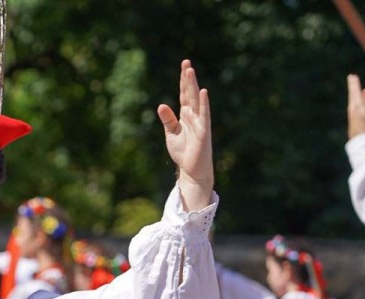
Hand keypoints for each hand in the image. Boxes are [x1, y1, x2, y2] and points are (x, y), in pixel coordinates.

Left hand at [158, 59, 212, 210]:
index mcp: (185, 115)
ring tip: (190, 71)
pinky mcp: (203, 131)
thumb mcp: (171, 134)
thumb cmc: (183, 151)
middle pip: (189, 93)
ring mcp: (199, 122)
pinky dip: (203, 103)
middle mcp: (193, 116)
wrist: (191, 169)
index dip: (183, 81)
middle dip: (187, 78)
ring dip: (193, 86)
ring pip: (196, 100)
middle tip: (186, 62)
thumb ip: (168, 119)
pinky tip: (202, 91)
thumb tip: (161, 105)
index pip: (184, 94)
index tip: (184, 65)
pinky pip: (204, 115)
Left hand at [347, 74, 364, 139]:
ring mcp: (351, 112)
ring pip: (352, 98)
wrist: (360, 140)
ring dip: (352, 90)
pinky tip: (354, 96)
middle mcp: (352, 107)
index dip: (354, 83)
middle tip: (351, 76)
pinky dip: (353, 97)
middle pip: (352, 93)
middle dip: (352, 84)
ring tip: (352, 83)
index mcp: (357, 105)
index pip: (355, 91)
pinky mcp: (352, 116)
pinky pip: (352, 103)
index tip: (353, 76)